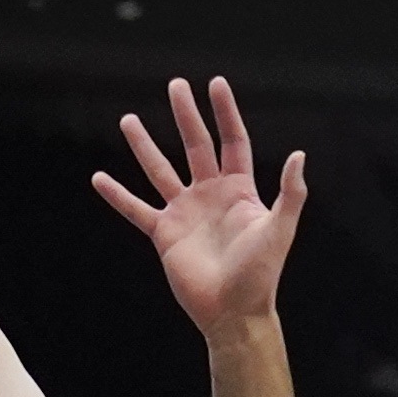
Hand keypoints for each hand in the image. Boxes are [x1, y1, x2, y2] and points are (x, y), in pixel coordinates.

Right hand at [92, 74, 306, 339]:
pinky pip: (136, 210)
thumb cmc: (260, 274)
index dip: (225, 113)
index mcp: (239, 190)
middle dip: (186, 116)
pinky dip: (118, 195)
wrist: (233, 312)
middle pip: (195, 146)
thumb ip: (290, 193)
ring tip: (128, 119)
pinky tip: (99, 178)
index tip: (215, 84)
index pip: (232, 141)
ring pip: (160, 171)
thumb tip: (298, 154)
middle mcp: (210, 195)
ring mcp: (185, 213)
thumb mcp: (279, 230)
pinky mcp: (164, 234)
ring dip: (144, 146)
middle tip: (175, 85)